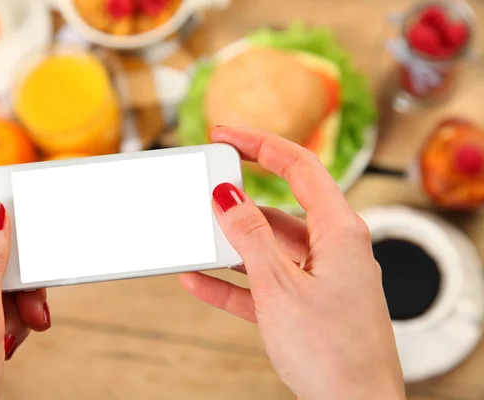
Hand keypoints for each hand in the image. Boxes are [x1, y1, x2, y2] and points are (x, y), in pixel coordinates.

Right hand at [181, 127, 404, 399]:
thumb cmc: (332, 352)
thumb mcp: (280, 287)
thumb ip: (251, 238)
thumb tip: (227, 195)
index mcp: (339, 232)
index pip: (300, 166)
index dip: (262, 143)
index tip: (226, 133)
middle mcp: (332, 248)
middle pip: (280, 207)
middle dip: (239, 201)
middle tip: (205, 189)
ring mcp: (318, 278)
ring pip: (268, 247)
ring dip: (232, 245)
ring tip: (196, 237)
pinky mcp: (304, 306)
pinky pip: (263, 284)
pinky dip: (232, 281)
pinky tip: (199, 280)